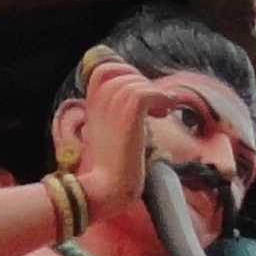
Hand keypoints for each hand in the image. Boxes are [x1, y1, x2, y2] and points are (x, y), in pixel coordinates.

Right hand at [66, 53, 160, 223]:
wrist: (106, 187)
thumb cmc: (112, 167)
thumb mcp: (107, 133)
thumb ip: (116, 113)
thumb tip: (143, 102)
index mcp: (91, 102)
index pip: (105, 68)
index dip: (126, 72)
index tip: (141, 92)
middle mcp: (99, 99)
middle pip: (123, 71)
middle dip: (142, 83)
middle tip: (155, 105)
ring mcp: (112, 104)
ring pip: (137, 82)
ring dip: (153, 94)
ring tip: (160, 112)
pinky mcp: (129, 113)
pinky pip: (147, 92)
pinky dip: (161, 98)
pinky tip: (164, 113)